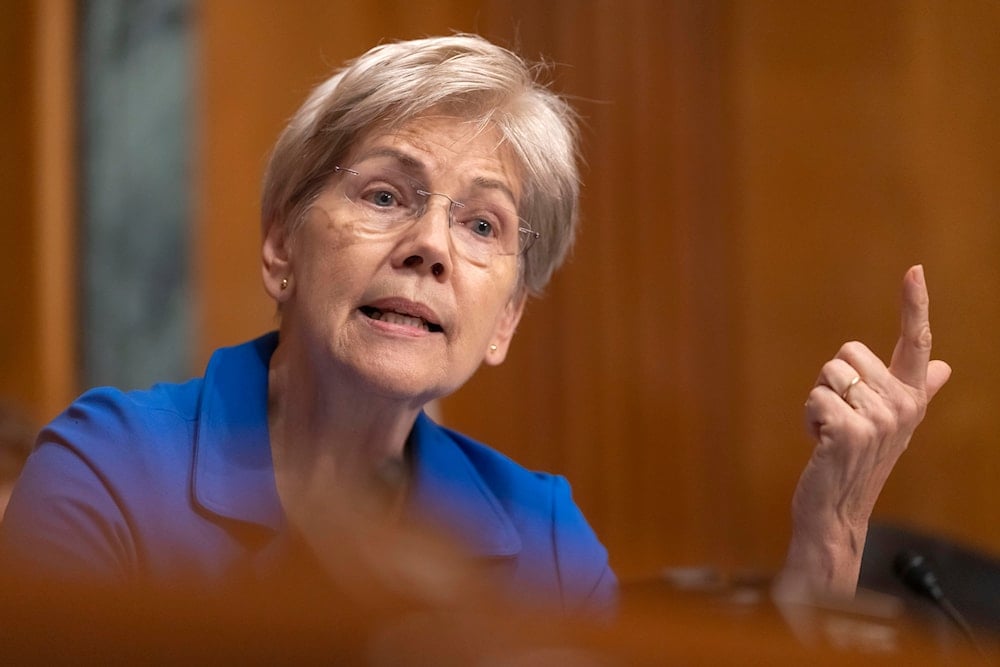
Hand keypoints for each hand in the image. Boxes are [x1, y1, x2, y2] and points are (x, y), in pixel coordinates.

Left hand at [779, 265, 951, 597]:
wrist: (837, 511)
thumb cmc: (858, 464)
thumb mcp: (892, 426)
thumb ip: (917, 391)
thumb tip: (941, 365)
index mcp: (912, 398)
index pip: (916, 342)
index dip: (914, 304)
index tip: (914, 270)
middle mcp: (903, 406)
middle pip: (848, 353)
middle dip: (833, 383)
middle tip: (841, 422)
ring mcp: (879, 420)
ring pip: (829, 374)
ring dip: (820, 402)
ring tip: (832, 435)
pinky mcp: (850, 432)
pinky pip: (816, 398)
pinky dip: (809, 419)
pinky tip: (821, 445)